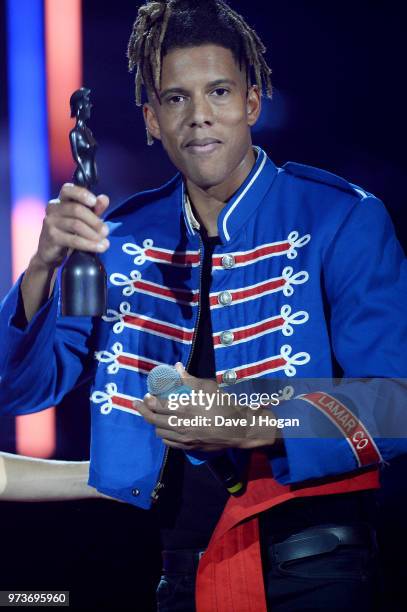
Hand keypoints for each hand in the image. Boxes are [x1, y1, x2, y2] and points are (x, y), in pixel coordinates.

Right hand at [35, 183, 109, 269]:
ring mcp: (50, 222)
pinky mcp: (51, 237)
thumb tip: (104, 199)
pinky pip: (74, 240)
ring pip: (76, 225)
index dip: (81, 194)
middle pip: (77, 209)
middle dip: (95, 221)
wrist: (50, 252)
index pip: (68, 189)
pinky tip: (98, 248)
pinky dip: (89, 244)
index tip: (94, 201)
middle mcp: (53, 208)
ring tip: (104, 243)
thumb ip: (94, 209)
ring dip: (93, 235)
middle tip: (106, 231)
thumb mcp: (84, 219)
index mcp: (61, 200)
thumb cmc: (68, 232)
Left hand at [134, 364, 277, 451]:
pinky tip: (165, 429)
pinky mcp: (189, 447)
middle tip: (139, 404)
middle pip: (153, 420)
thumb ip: (190, 379)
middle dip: (143, 410)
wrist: (239, 428)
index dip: (149, 400)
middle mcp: (181, 425)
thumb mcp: (209, 388)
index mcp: (184, 408)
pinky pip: (169, 443)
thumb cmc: (225, 404)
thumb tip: (176, 368)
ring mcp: (184, 438)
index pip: (158, 405)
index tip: (146, 394)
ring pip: (159, 432)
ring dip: (154, 423)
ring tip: (153, 416)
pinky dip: (164, 435)